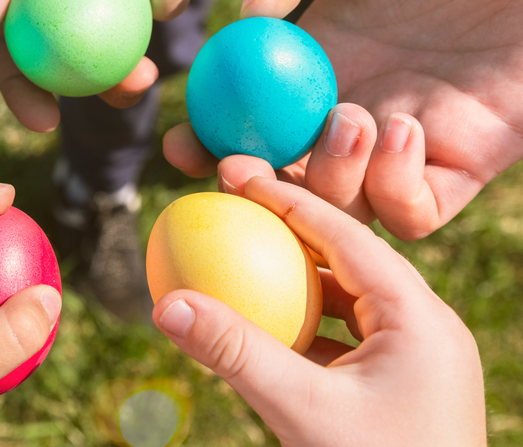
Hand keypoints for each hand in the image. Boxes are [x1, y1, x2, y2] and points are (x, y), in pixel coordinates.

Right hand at [152, 177, 485, 445]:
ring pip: (347, 295)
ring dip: (296, 275)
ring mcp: (415, 356)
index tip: (237, 179)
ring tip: (244, 257)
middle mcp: (425, 326)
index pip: (347, 235)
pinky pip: (345, 335)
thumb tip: (165, 305)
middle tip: (235, 206)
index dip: (288, 200)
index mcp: (421, 317)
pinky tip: (265, 323)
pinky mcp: (399, 383)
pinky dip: (304, 322)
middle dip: (289, 228)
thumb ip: (235, 354)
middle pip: (349, 255)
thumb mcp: (301, 412)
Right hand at [163, 0, 522, 239]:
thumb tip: (249, 14)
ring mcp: (408, 139)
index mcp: (323, 57)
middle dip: (254, 185)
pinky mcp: (467, 160)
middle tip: (241, 164)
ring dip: (329, 181)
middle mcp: (356, 105)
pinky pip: (415, 212)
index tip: (182, 141)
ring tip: (350, 115)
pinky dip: (394, 190)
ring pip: (344, 206)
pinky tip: (402, 127)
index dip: (210, 138)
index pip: (252, 115)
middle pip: (288, 176)